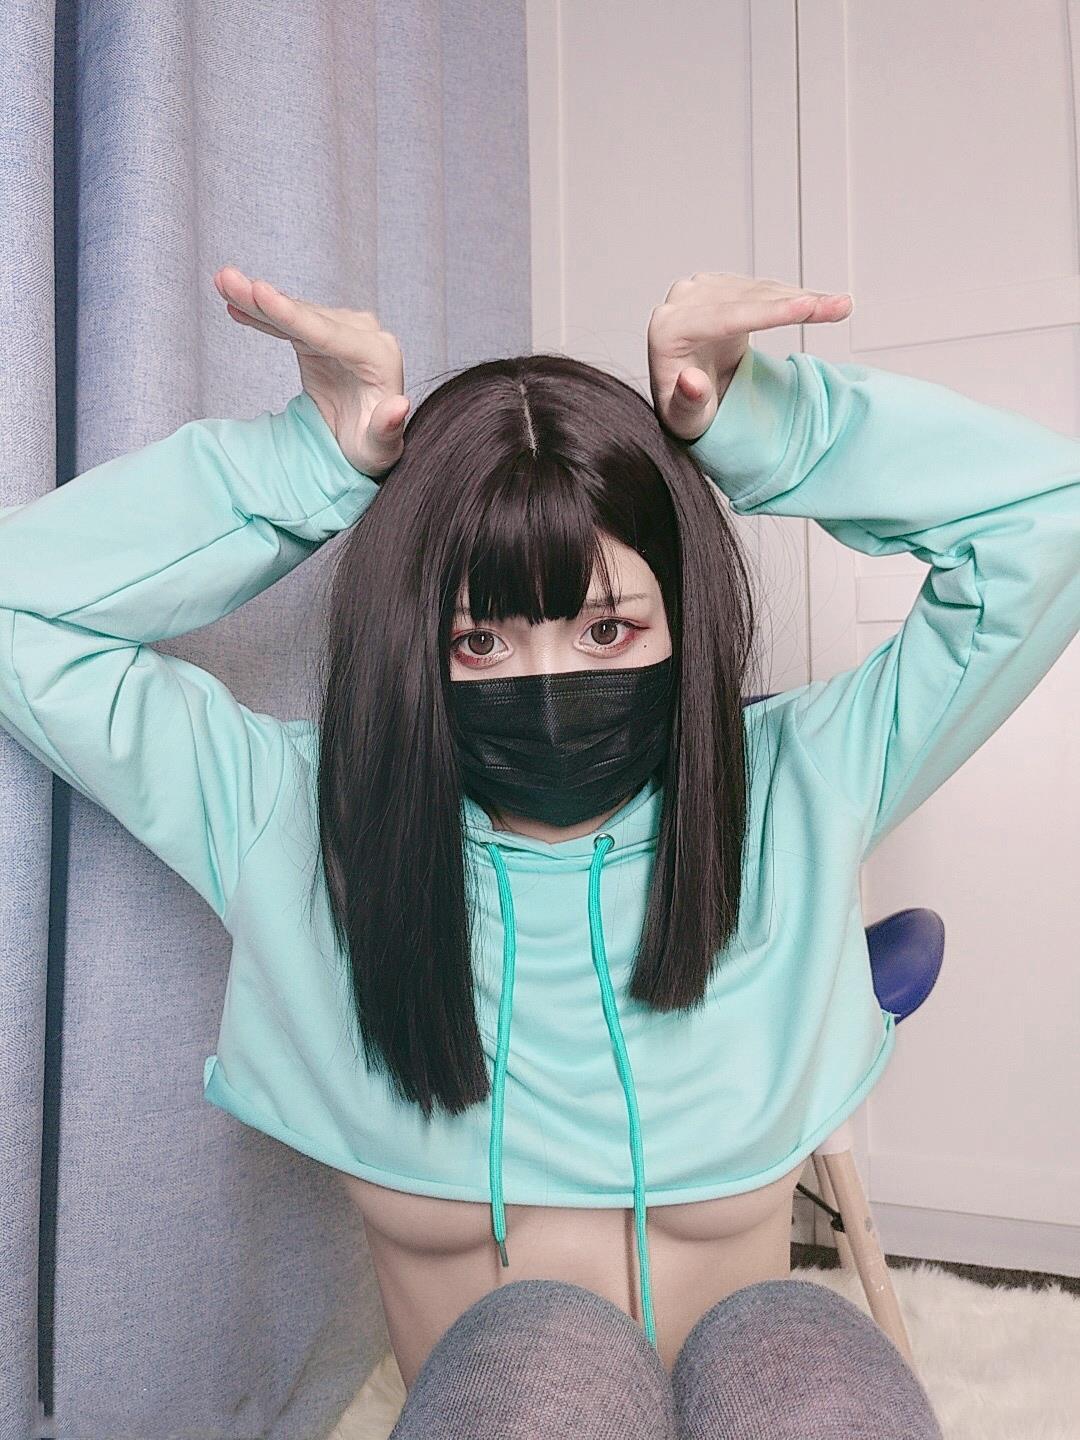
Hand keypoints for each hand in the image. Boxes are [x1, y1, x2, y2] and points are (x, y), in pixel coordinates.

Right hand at [213, 265, 409, 477]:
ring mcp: (343, 331)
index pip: (328, 333)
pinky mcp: (323, 335)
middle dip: (264, 299)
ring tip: (223, 280)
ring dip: (256, 299)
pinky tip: (234, 301)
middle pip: (307, 316)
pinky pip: (289, 323)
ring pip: (295, 313)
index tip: (261, 292)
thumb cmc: (372, 448)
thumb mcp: (380, 450)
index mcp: (380, 356)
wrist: (366, 442)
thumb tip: (400, 406)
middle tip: (227, 278)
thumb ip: (388, 430)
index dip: (291, 314)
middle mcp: (365, 335)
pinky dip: (262, 315)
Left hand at [647, 272, 853, 442]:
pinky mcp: (717, 287)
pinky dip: (791, 298)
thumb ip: (686, 404)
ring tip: (840, 306)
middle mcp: (680, 302)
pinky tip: (817, 304)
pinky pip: (760, 289)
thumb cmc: (686, 410)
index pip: (725, 318)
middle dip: (799, 304)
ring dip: (802, 299)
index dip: (770, 313)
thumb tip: (691, 382)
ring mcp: (699, 290)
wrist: (683, 393)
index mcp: (667, 331)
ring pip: (759, 290)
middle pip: (747, 299)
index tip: (808, 306)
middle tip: (842, 307)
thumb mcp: (686, 421)